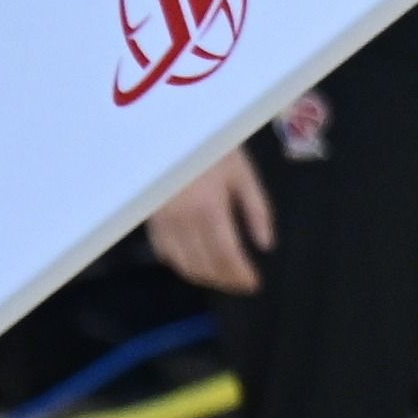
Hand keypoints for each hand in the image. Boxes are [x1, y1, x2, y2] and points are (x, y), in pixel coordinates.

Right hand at [147, 153, 271, 298]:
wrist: (173, 133)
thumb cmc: (214, 150)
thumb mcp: (245, 175)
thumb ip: (258, 212)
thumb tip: (267, 246)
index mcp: (210, 209)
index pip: (227, 256)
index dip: (241, 275)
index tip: (255, 284)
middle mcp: (183, 221)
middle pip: (206, 265)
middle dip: (227, 280)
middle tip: (243, 284)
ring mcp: (163, 222)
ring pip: (184, 265)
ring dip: (207, 277)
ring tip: (226, 277)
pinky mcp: (151, 220)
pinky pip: (165, 253)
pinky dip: (183, 264)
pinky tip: (198, 263)